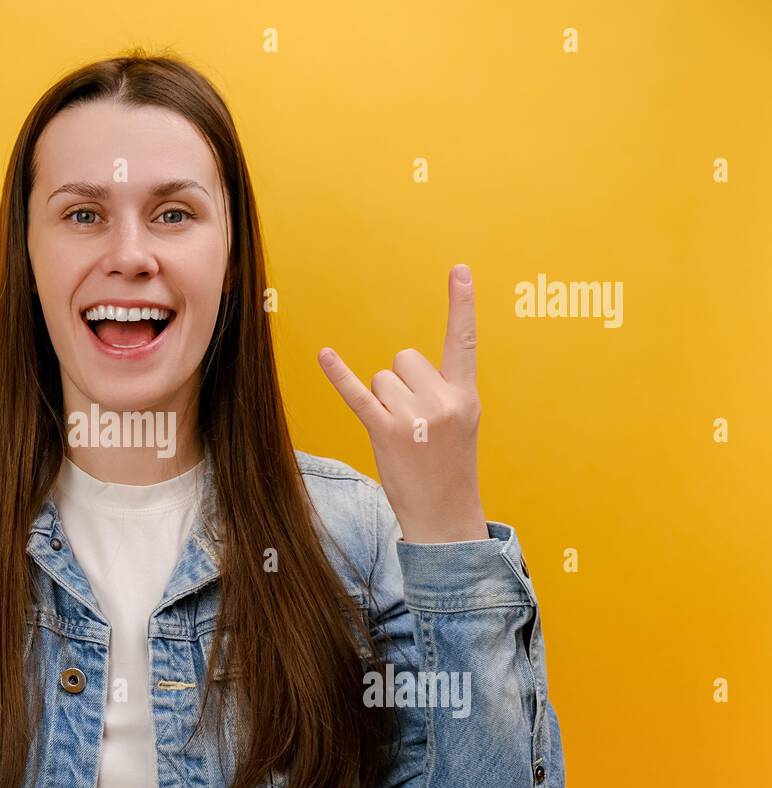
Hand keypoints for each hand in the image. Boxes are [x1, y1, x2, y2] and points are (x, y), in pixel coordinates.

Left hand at [318, 264, 487, 543]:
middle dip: (400, 384)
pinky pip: (357, 394)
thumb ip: (441, 390)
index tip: (458, 269)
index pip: (464, 340)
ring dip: (382, 401)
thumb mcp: (460, 424)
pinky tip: (325, 355)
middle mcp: (443, 401)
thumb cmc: (449, 467)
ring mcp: (414, 417)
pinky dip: (338, 375)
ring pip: (380, 378)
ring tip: (402, 435)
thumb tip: (402, 368)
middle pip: (403, 359)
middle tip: (414, 422)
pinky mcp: (385, 432)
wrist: (445, 515)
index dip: (461, 304)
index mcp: (466, 395)